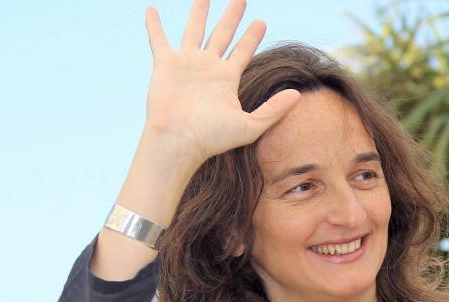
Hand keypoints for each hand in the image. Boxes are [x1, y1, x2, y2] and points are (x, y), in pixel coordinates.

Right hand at [141, 0, 299, 163]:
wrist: (179, 141)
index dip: (252, 36)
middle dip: (231, 17)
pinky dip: (154, 25)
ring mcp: (187, 64)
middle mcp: (208, 67)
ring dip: (199, 12)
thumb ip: (274, 109)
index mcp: (227, 79)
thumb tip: (297, 94)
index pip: (243, 51)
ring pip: (195, 30)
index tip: (261, 22)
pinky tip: (151, 10)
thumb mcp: (251, 125)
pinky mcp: (165, 64)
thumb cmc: (212, 138)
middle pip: (223, 34)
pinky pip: (159, 39)